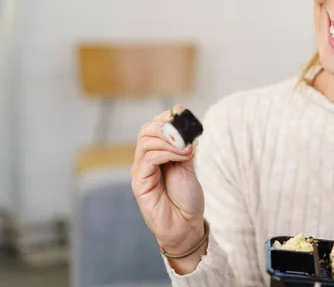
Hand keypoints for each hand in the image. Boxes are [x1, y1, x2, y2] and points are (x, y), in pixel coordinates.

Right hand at [130, 105, 205, 256]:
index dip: (165, 117)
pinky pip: (149, 158)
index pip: (152, 127)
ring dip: (170, 141)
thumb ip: (183, 143)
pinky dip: (167, 152)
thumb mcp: (188, 163)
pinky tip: (184, 156)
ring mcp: (140, 172)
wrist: (186, 224)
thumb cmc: (186, 197)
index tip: (182, 113)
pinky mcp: (139, 183)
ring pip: (146, 142)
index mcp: (156, 154)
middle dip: (165, 126)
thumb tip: (182, 116)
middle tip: (184, 133)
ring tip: (189, 149)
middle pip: (145, 131)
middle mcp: (144, 161)